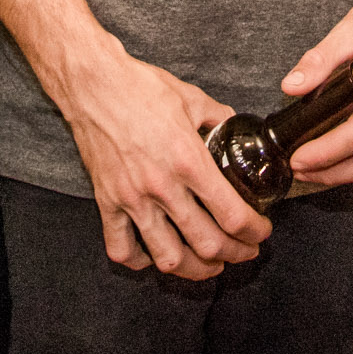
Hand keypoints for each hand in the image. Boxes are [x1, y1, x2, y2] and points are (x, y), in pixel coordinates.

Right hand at [58, 48, 271, 279]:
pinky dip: (140, 261)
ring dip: (195, 269)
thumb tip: (233, 125)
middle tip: (245, 251)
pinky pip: (122, 248)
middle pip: (206, 243)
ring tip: (209, 265)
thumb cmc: (139, 87)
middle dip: (234, 254)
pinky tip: (154, 256)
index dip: (253, 231)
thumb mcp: (190, 97)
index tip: (260, 231)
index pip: (231, 214)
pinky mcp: (106, 202)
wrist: (92, 84)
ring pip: (168, 257)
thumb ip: (217, 117)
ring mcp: (132, 198)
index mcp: (188, 160)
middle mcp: (161, 186)